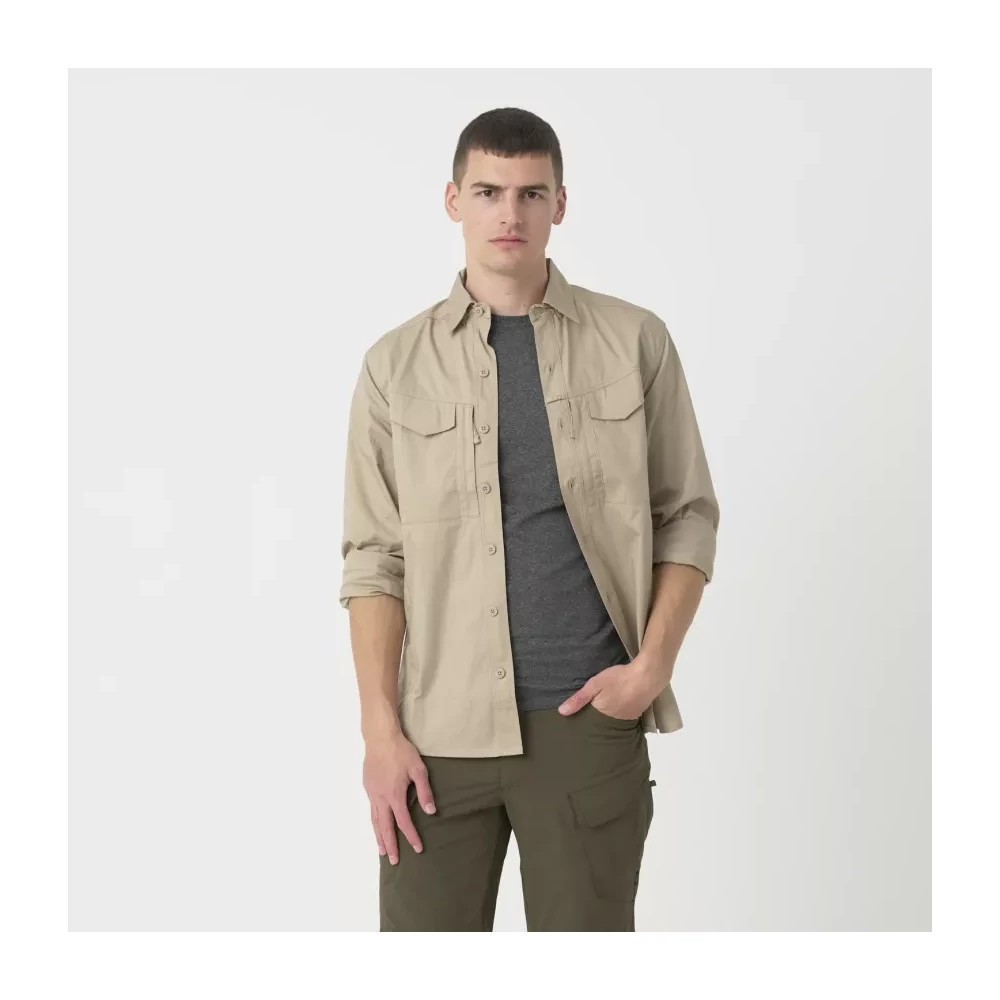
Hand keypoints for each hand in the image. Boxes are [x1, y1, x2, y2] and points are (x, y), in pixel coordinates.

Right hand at [363, 730, 435, 864]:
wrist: (380, 737)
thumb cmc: (401, 751)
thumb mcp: (418, 769)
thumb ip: (424, 791)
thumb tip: (431, 811)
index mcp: (394, 795)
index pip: (403, 822)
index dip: (411, 837)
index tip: (417, 849)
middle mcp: (381, 797)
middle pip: (384, 827)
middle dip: (390, 845)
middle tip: (393, 861)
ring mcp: (372, 792)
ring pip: (374, 820)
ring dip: (378, 837)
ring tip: (382, 850)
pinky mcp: (368, 786)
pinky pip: (371, 809)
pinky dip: (374, 822)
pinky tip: (377, 825)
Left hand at [556, 658, 658, 719]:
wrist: (648, 675)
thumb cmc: (619, 678)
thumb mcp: (595, 684)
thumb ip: (579, 699)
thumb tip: (561, 712)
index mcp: (603, 715)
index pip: (590, 720)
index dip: (585, 715)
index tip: (579, 715)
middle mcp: (615, 721)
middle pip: (602, 721)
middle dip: (598, 716)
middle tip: (595, 706)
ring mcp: (629, 718)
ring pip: (615, 718)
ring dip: (611, 713)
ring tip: (607, 705)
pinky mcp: (638, 713)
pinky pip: (626, 715)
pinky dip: (622, 710)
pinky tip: (621, 702)